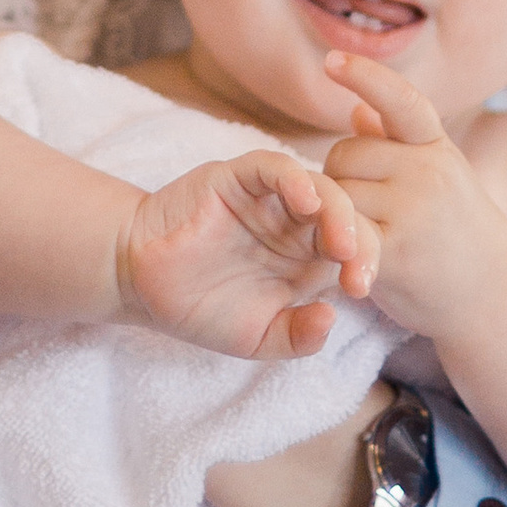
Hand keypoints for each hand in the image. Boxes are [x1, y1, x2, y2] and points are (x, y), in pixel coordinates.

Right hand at [118, 151, 375, 360]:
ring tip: (340, 242)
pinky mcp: (238, 179)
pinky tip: (304, 201)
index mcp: (306, 260)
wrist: (138, 282)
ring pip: (319, 187)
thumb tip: (332, 318)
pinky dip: (293, 179)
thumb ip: (296, 336)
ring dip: (338, 210)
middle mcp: (295, 226)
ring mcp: (268, 200)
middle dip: (362, 240)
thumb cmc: (199, 308)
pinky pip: (274, 168)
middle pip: (346, 218)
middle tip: (358, 270)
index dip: (367, 265)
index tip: (361, 290)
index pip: (354, 252)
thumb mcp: (256, 338)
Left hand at [319, 58, 506, 346]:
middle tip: (368, 212)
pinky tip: (352, 265)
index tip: (331, 59)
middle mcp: (429, 171)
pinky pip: (341, 232)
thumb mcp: (440, 178)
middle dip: (342, 179)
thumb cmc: (460, 233)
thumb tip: (358, 110)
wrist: (497, 296)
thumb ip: (397, 145)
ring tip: (367, 237)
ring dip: (335, 215)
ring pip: (335, 193)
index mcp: (438, 147)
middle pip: (344, 154)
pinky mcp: (396, 251)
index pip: (401, 101)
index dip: (366, 76)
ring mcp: (413, 210)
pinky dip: (337, 245)